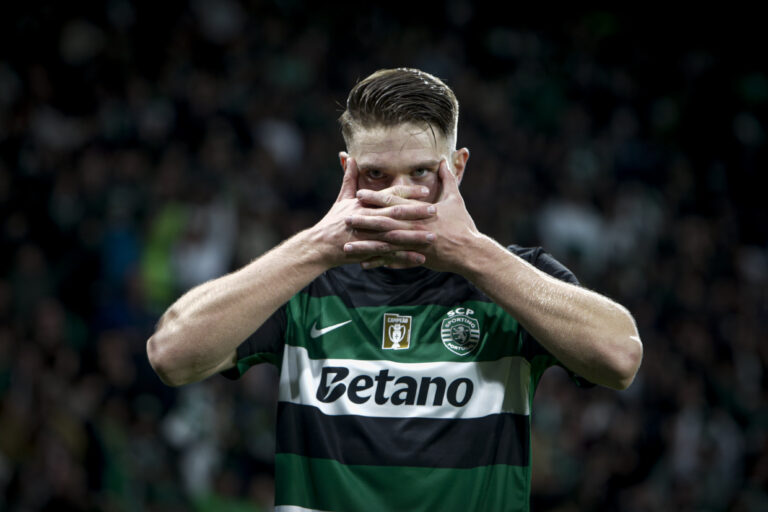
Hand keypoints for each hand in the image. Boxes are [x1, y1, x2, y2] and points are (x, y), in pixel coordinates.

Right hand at [311, 157, 436, 268]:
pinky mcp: (367, 251)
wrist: (319, 246)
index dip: (408, 193)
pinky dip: (405, 257)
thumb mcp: (341, 198)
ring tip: (432, 236)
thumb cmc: (332, 221)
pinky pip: (389, 255)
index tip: (426, 192)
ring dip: (414, 236)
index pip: (389, 195)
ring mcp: (367, 235)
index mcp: (363, 204)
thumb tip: (349, 156)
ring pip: (395, 235)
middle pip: (395, 213)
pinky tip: (420, 258)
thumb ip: (349, 178)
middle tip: (435, 211)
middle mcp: (366, 217)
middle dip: (416, 212)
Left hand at [345, 161, 479, 271]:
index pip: (394, 202)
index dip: (375, 198)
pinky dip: (380, 262)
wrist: (471, 252)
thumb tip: (443, 160)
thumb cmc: (463, 224)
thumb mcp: (456, 198)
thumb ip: (447, 179)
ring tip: (348, 246)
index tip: (359, 194)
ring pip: (385, 245)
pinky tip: (364, 264)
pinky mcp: (416, 259)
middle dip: (363, 220)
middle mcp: (414, 228)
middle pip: (384, 223)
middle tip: (345, 217)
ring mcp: (414, 245)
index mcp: (421, 212)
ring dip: (365, 245)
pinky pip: (394, 261)